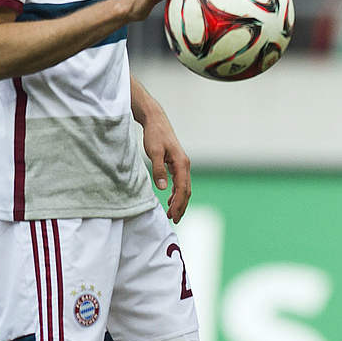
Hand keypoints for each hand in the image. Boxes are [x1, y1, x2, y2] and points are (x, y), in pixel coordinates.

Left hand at [142, 108, 192, 222]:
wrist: (156, 121)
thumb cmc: (155, 135)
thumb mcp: (154, 151)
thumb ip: (159, 170)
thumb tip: (163, 188)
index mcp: (182, 163)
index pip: (183, 188)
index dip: (179, 203)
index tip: (173, 215)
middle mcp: (185, 165)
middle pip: (186, 190)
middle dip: (181, 206)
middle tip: (174, 219)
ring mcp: (182, 164)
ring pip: (184, 187)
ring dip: (179, 201)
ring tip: (172, 214)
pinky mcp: (176, 163)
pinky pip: (180, 182)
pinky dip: (177, 193)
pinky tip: (170, 199)